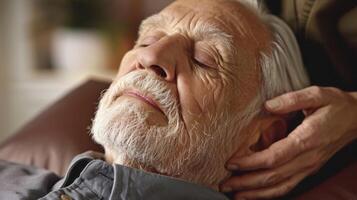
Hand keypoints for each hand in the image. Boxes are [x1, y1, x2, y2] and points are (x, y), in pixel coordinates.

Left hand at [221, 86, 356, 199]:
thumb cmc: (336, 105)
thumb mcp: (317, 94)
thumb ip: (291, 99)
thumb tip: (267, 106)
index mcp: (306, 139)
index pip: (273, 157)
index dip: (250, 163)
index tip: (231, 162)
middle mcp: (307, 158)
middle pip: (273, 177)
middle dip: (246, 182)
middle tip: (224, 183)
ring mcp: (309, 167)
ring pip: (280, 187)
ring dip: (255, 193)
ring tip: (235, 194)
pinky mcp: (309, 169)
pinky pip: (288, 186)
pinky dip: (270, 194)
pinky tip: (256, 194)